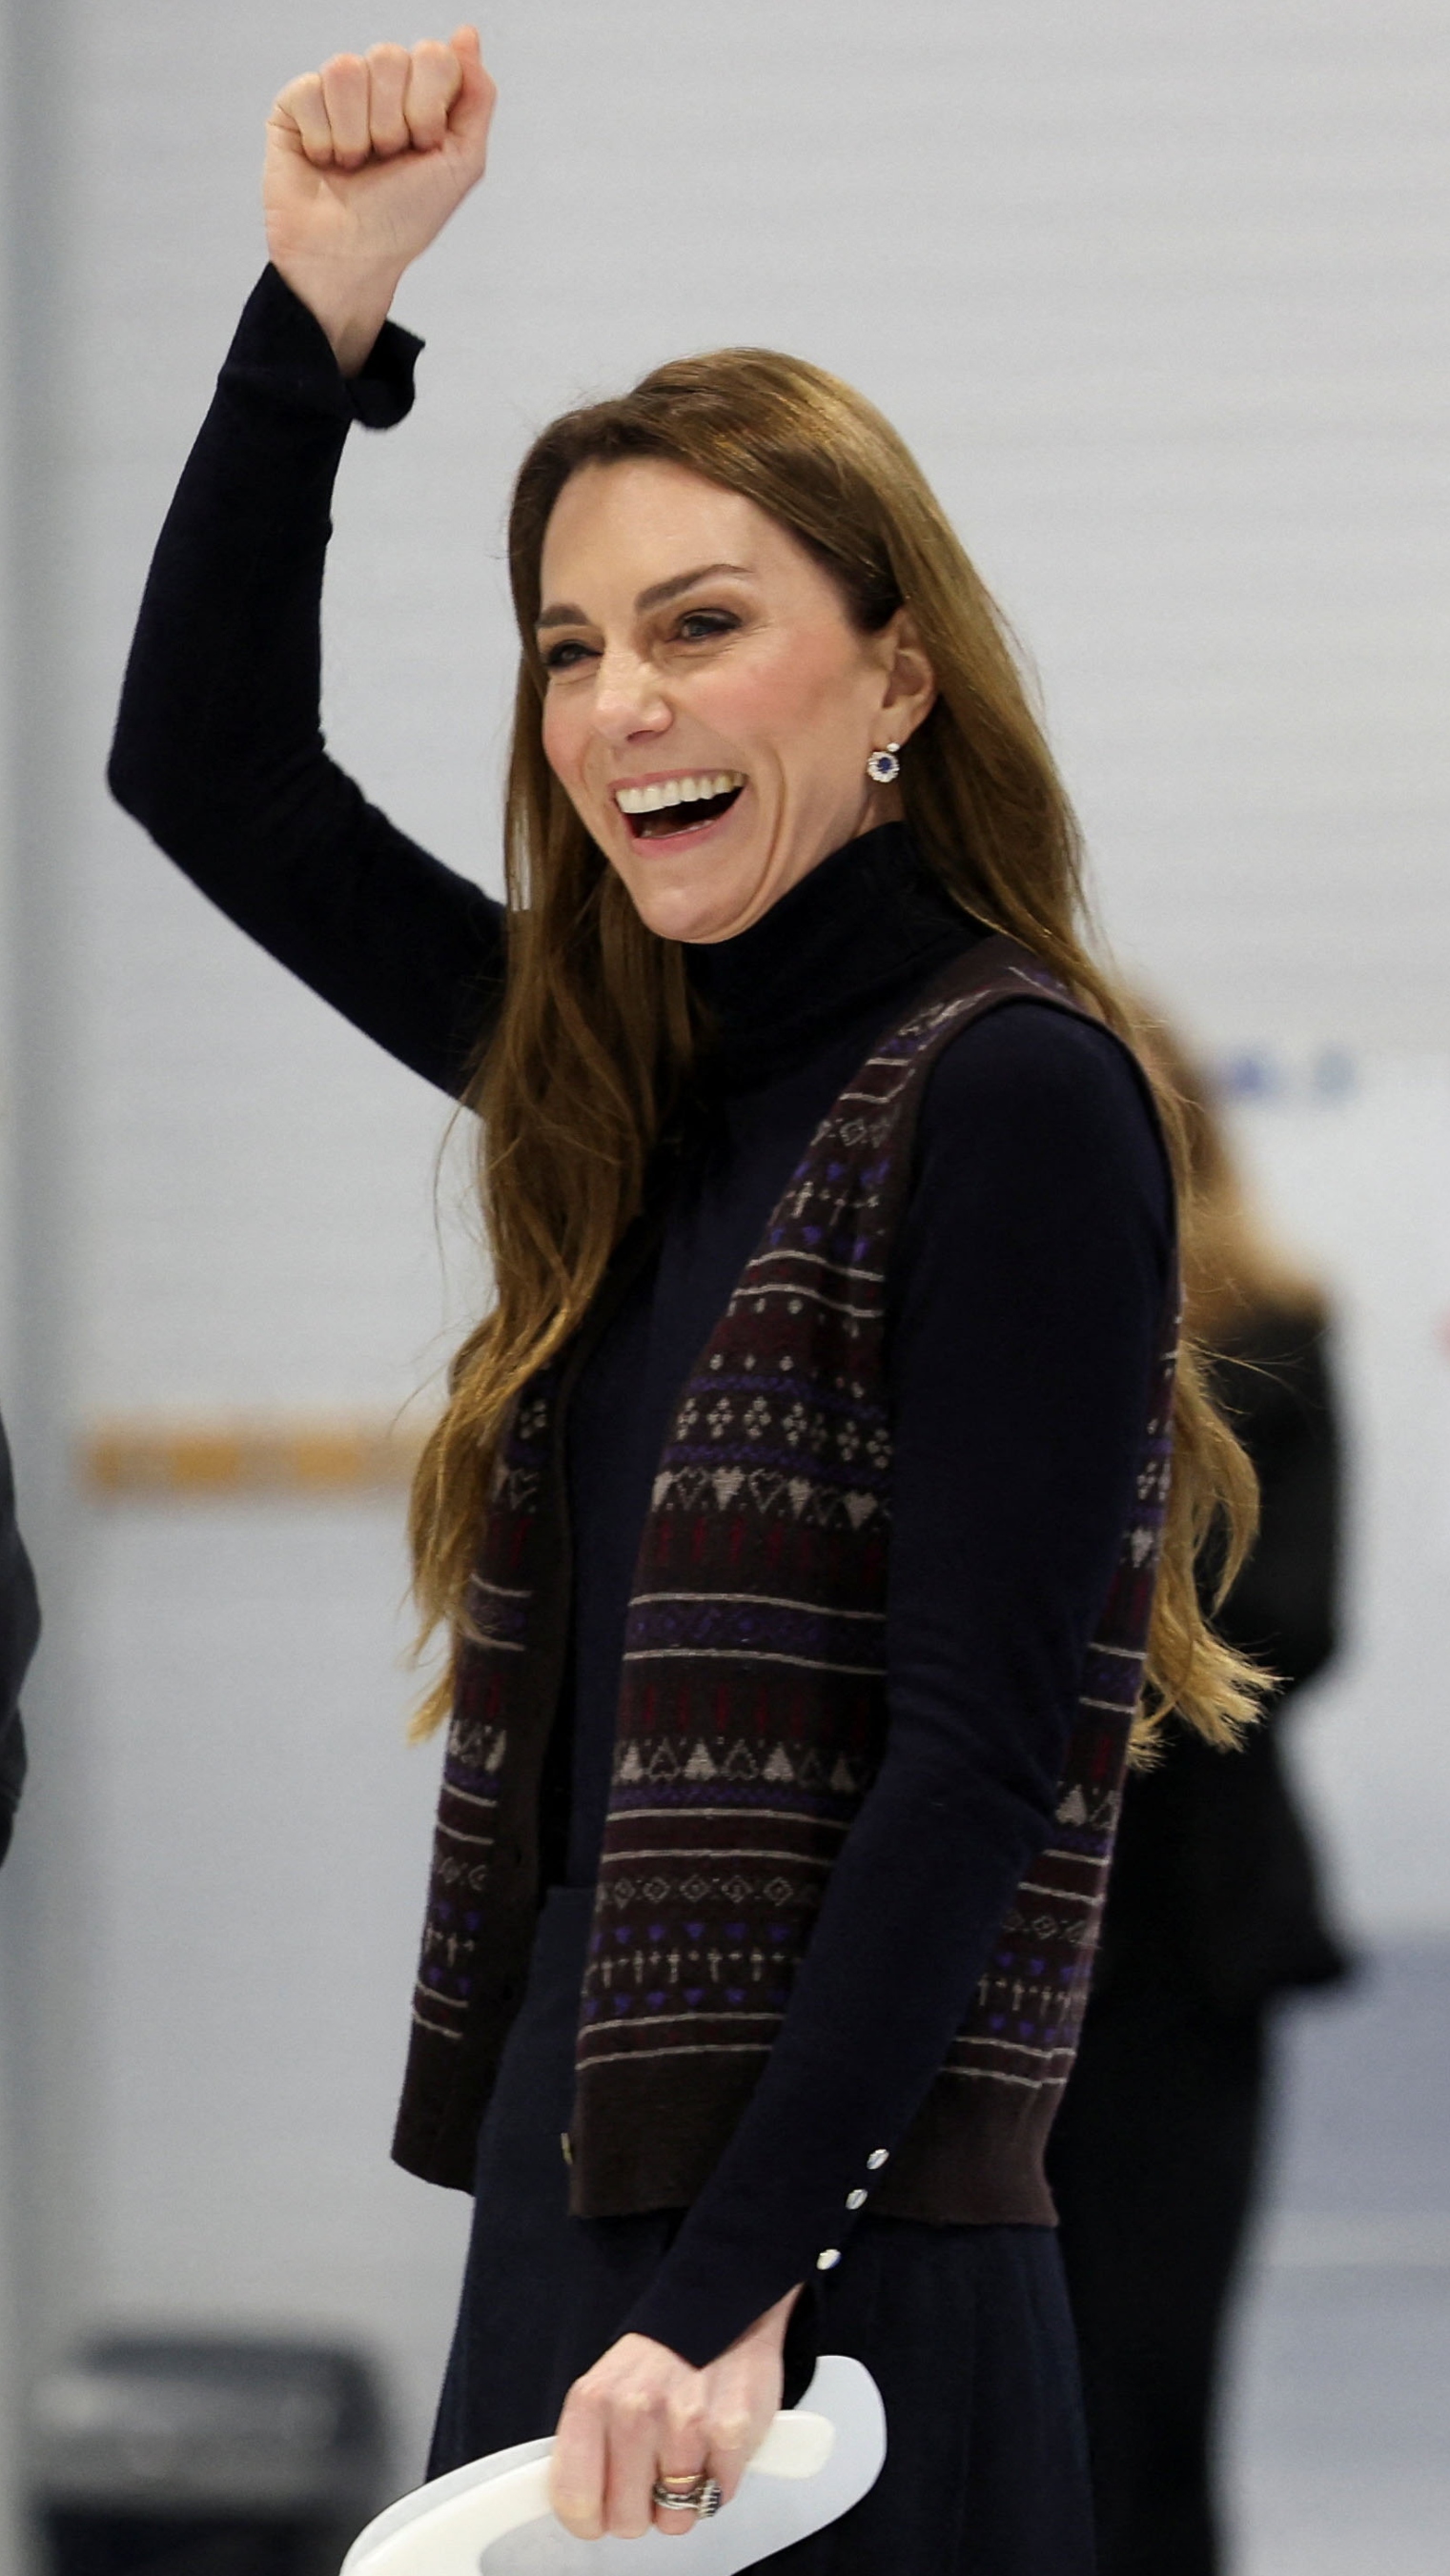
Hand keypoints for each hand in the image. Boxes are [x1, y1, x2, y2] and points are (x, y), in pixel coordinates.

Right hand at [263, 27, 495, 373]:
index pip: (433, 55)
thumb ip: (476, 96)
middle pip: (389, 56)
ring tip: (353, 165)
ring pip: (346, 68)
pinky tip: (323, 162)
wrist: (351, 258)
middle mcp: (378, 87)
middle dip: (393, 122)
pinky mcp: (294, 106)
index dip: (429, 105)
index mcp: (419, 94)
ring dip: (357, 133)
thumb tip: (466, 33)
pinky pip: (310, 89)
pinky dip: (323, 138)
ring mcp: (335, 94)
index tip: (424, 146)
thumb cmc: (405, 219)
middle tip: (386, 160)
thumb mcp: (461, 163)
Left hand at [548, 2288, 799, 2540]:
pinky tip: (715, 2443)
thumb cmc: (661, 2358)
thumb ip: (587, 2445)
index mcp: (593, 2401)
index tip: (601, 2513)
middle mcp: (634, 2412)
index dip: (589, 2519)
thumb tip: (575, 2505)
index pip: (574, 2500)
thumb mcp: (605, 2388)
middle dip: (642, 2508)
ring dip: (684, 2496)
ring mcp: (685, 2423)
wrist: (721, 2307)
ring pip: (675, 2518)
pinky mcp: (731, 2431)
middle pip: (626, 2521)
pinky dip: (719, 2481)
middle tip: (654, 2474)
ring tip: (688, 2451)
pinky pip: (718, 2497)